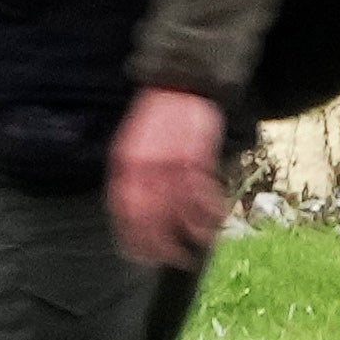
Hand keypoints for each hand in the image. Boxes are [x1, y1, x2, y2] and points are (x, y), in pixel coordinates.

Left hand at [108, 87, 230, 269]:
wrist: (181, 81)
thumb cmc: (158, 119)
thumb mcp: (134, 145)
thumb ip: (133, 176)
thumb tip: (134, 213)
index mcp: (124, 163)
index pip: (123, 211)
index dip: (132, 238)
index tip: (141, 256)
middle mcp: (144, 166)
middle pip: (150, 217)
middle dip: (163, 244)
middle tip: (174, 259)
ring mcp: (170, 161)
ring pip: (179, 209)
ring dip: (192, 232)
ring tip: (199, 243)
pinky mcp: (196, 155)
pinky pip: (202, 192)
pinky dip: (210, 210)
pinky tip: (216, 220)